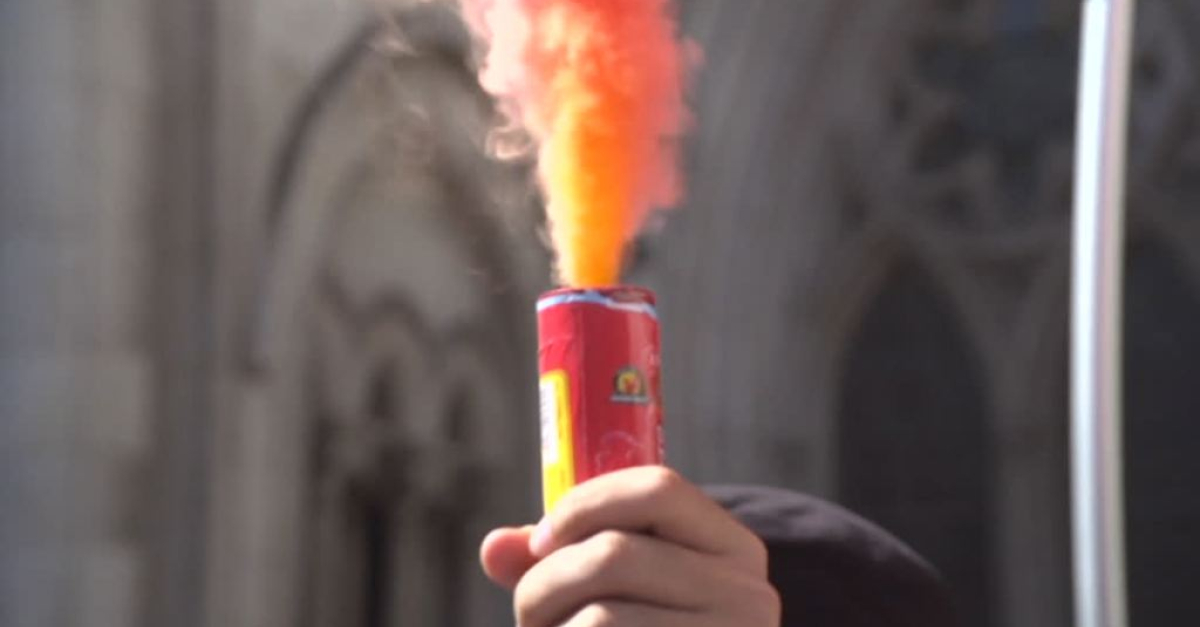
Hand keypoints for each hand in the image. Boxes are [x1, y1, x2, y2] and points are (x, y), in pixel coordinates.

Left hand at [480, 467, 780, 625]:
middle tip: (528, 613)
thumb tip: (493, 548)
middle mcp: (747, 595)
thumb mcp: (624, 590)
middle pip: (614, 554)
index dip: (584, 503)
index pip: (658, 488)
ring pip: (601, 618)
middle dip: (544, 582)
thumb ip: (562, 560)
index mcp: (734, 550)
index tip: (539, 541)